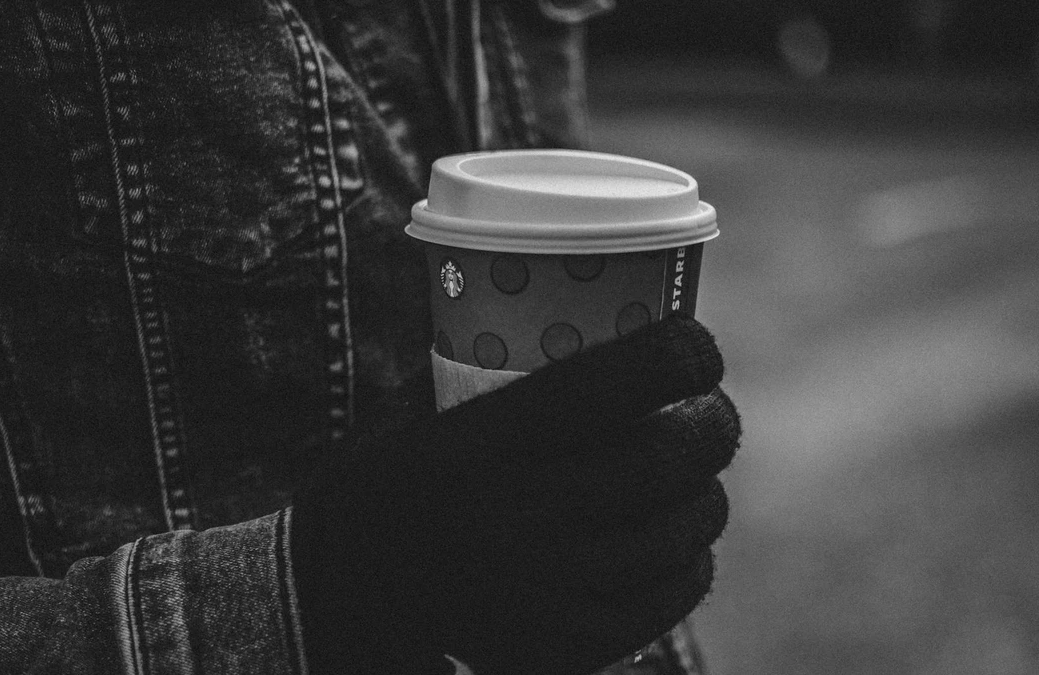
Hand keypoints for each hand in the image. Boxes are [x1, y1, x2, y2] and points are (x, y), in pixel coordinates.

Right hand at [291, 314, 739, 674]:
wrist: (346, 595)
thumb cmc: (398, 485)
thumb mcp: (431, 422)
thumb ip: (518, 394)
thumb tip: (630, 354)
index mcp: (474, 446)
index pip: (612, 383)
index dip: (682, 354)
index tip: (699, 346)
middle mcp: (514, 519)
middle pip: (665, 457)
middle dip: (715, 424)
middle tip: (711, 415)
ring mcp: (546, 593)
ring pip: (683, 526)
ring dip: (706, 493)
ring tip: (692, 481)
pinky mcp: (569, 647)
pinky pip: (674, 590)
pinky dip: (692, 558)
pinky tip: (678, 542)